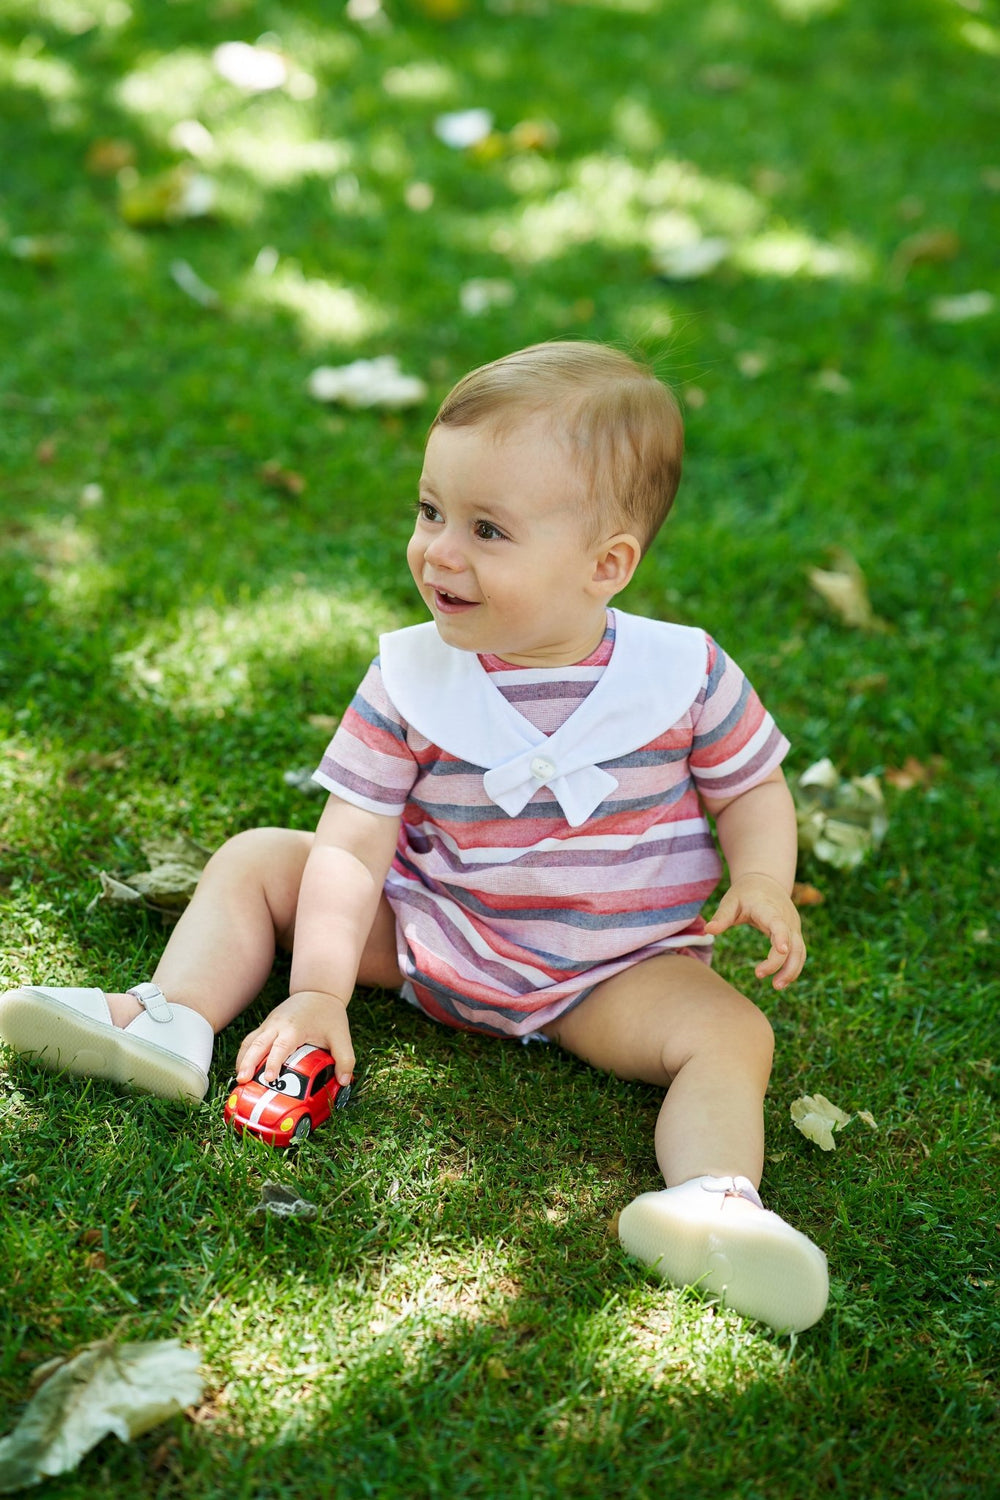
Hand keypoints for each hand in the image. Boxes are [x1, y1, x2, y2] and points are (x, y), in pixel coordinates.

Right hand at [235, 990, 354, 1086]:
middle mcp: (278, 1025)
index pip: (281, 1047)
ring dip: (242, 1059)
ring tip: (239, 1079)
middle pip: (257, 1044)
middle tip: (242, 1081)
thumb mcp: (341, 1036)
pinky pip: (251, 1040)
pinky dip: (244, 1054)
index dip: (274, 1063)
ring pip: (250, 1042)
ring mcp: (269, 1024)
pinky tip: (243, 1068)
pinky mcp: (266, 1026)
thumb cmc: (328, 1014)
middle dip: (248, 1063)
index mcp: (295, 1028)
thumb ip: (345, 1059)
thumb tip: (344, 1081)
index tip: (269, 1078)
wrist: (318, 991)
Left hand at [704, 873, 805, 988]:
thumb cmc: (745, 894)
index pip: (779, 924)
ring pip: (800, 951)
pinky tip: (781, 981)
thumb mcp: (730, 901)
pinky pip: (799, 953)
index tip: (781, 950)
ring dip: (792, 970)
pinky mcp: (795, 934)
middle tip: (764, 979)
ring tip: (777, 987)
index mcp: (769, 910)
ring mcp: (793, 927)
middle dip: (783, 964)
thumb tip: (707, 931)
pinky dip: (793, 967)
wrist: (766, 883)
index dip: (782, 937)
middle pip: (793, 943)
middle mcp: (786, 919)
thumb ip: (721, 916)